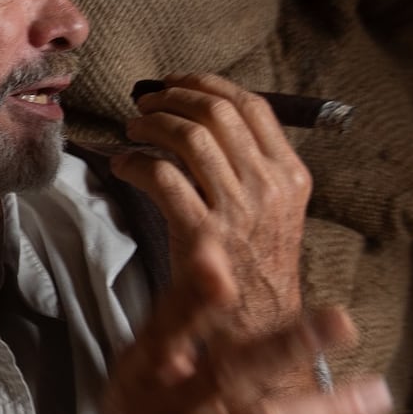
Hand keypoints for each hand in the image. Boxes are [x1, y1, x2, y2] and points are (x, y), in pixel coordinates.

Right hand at [55, 238, 388, 413]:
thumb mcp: (139, 377)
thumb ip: (176, 321)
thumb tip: (213, 253)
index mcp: (142, 372)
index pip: (166, 327)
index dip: (191, 298)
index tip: (222, 269)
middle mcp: (161, 412)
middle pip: (226, 372)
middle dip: (286, 343)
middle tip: (343, 320)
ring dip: (325, 410)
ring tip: (377, 395)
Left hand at [112, 74, 312, 344]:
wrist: (261, 330)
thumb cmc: (257, 269)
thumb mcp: (278, 212)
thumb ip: (255, 169)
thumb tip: (212, 121)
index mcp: (291, 175)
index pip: (252, 107)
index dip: (208, 85)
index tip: (178, 83)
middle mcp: (269, 187)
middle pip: (218, 113)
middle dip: (174, 98)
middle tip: (146, 101)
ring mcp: (237, 210)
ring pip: (188, 137)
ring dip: (152, 123)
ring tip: (132, 127)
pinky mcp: (201, 234)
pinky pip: (161, 176)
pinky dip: (134, 162)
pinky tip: (122, 164)